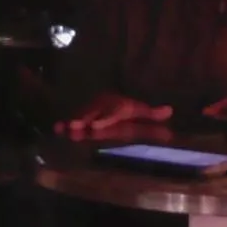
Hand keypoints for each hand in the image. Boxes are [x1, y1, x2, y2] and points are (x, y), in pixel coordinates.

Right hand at [54, 94, 171, 133]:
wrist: (105, 98)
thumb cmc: (124, 109)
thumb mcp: (138, 112)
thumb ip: (150, 115)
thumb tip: (170, 111)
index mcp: (119, 107)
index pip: (113, 112)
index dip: (104, 119)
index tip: (95, 126)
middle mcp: (103, 107)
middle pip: (94, 114)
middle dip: (86, 119)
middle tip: (78, 126)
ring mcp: (90, 111)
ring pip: (81, 116)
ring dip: (73, 122)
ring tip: (65, 129)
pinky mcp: (80, 115)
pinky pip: (71, 118)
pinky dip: (63, 124)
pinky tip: (56, 128)